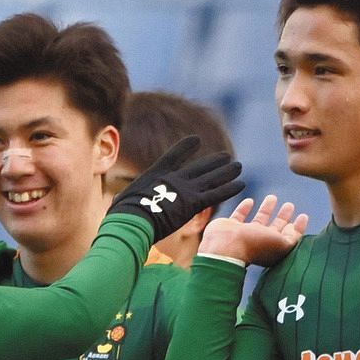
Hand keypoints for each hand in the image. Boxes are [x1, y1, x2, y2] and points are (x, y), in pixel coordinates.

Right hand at [107, 135, 243, 243]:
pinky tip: (242, 183)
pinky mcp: (193, 202)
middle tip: (225, 157)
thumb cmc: (123, 214)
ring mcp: (184, 189)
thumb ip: (126, 201)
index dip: (185, 148)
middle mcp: (173, 178)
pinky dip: (229, 188)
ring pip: (211, 178)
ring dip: (226, 172)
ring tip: (239, 166)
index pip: (173, 157)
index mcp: (156, 175)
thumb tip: (117, 205)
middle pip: (198, 168)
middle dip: (213, 163)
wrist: (133, 218)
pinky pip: (216, 194)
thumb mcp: (122, 202)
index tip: (195, 140)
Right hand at [200, 195, 308, 266]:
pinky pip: (239, 215)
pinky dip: (244, 208)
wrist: (226, 247)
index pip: (288, 237)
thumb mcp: (282, 244)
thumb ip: (293, 237)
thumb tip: (298, 228)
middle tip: (290, 205)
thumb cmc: (255, 246)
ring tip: (273, 197)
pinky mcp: (230, 227)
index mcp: (273, 247)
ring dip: (266, 209)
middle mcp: (260, 241)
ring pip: (258, 220)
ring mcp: (244, 234)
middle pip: (274, 227)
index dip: (297, 228)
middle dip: (283, 216)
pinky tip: (250, 201)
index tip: (303, 216)